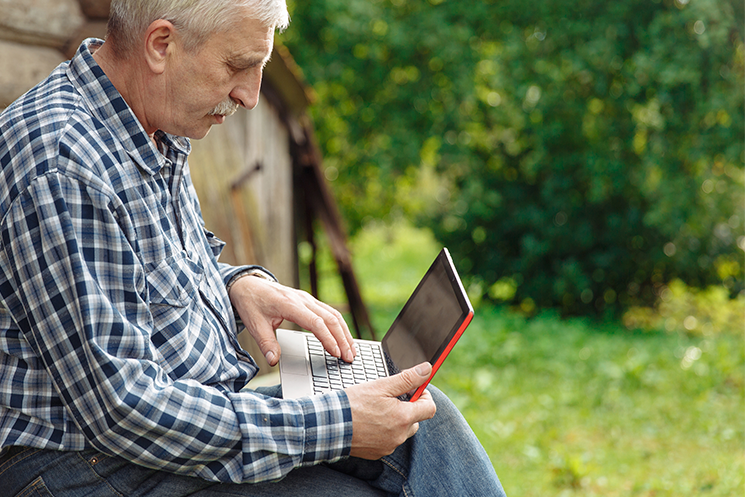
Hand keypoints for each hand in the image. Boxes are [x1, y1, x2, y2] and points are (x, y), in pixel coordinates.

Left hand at [228, 275, 355, 365]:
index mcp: (290, 305)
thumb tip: (273, 361)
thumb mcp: (254, 325)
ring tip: (352, 350)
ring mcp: (308, 299)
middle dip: (342, 339)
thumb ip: (266, 344)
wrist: (249, 284)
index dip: (328, 339)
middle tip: (349, 357)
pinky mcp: (309, 301)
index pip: (316, 323)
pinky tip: (344, 337)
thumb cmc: (252, 304)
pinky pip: (329, 312)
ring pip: (333, 314)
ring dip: (344, 332)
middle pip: (330, 318)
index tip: (336, 353)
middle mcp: (303, 299)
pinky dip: (339, 325)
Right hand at [345, 363, 436, 459]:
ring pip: (402, 430)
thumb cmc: (354, 404)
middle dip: (407, 408)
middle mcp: (399, 435)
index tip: (413, 390)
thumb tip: (427, 370)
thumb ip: (407, 379)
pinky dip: (384, 431)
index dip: (424, 396)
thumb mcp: (381, 386)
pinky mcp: (378, 453)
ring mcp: (389, 446)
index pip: (430, 408)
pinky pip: (389, 440)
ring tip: (376, 410)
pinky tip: (370, 422)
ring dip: (396, 420)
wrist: (329, 425)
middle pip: (416, 419)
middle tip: (389, 398)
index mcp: (403, 418)